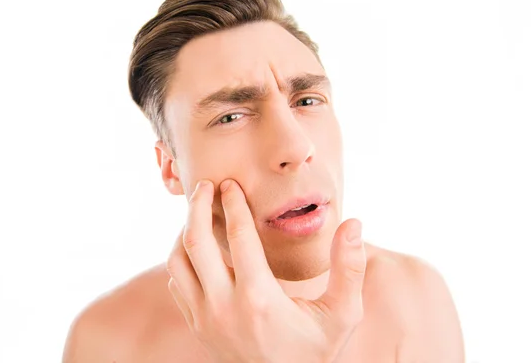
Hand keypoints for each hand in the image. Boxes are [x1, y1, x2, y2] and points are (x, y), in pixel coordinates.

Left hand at [166, 179, 366, 362]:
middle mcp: (224, 306)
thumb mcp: (342, 315)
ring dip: (184, 232)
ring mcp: (205, 318)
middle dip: (197, 207)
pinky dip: (181, 260)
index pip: (238, 237)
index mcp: (259, 298)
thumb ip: (349, 268)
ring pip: (177, 262)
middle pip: (195, 242)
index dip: (233, 203)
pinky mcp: (197, 327)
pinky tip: (198, 251)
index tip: (230, 184)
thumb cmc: (314, 353)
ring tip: (198, 214)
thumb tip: (354, 222)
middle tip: (204, 185)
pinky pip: (176, 284)